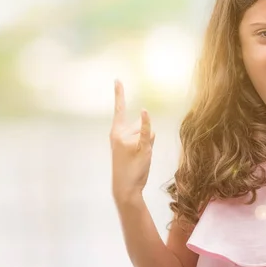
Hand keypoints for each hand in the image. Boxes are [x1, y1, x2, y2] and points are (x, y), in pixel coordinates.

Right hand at [110, 80, 154, 205]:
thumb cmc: (128, 167)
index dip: (119, 94)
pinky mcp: (140, 147)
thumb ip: (138, 132)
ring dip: (150, 143)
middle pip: (141, 124)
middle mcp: (120, 134)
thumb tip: (146, 119)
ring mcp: (130, 141)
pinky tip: (144, 112)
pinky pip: (146, 132)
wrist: (125, 187)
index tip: (118, 79)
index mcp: (115, 133)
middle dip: (144, 136)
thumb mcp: (129, 147)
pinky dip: (146, 122)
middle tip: (135, 154)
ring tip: (139, 157)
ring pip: (150, 131)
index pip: (118, 110)